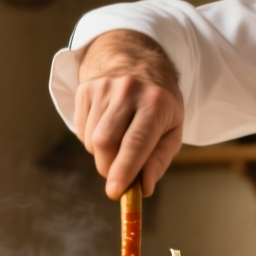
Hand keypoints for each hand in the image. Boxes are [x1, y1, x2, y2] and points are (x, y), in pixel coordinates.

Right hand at [75, 30, 184, 197]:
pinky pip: (82, 130)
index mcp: (156, 103)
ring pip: (92, 140)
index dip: (124, 170)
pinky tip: (108, 127)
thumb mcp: (173, 129)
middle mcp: (128, 91)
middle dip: (109, 168)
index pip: (135, 142)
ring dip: (102, 154)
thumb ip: (159, 160)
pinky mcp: (85, 89)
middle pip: (106, 142)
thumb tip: (144, 188)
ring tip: (119, 142)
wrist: (138, 62)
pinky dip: (92, 141)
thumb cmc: (160, 105)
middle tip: (119, 176)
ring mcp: (103, 87)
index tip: (115, 193)